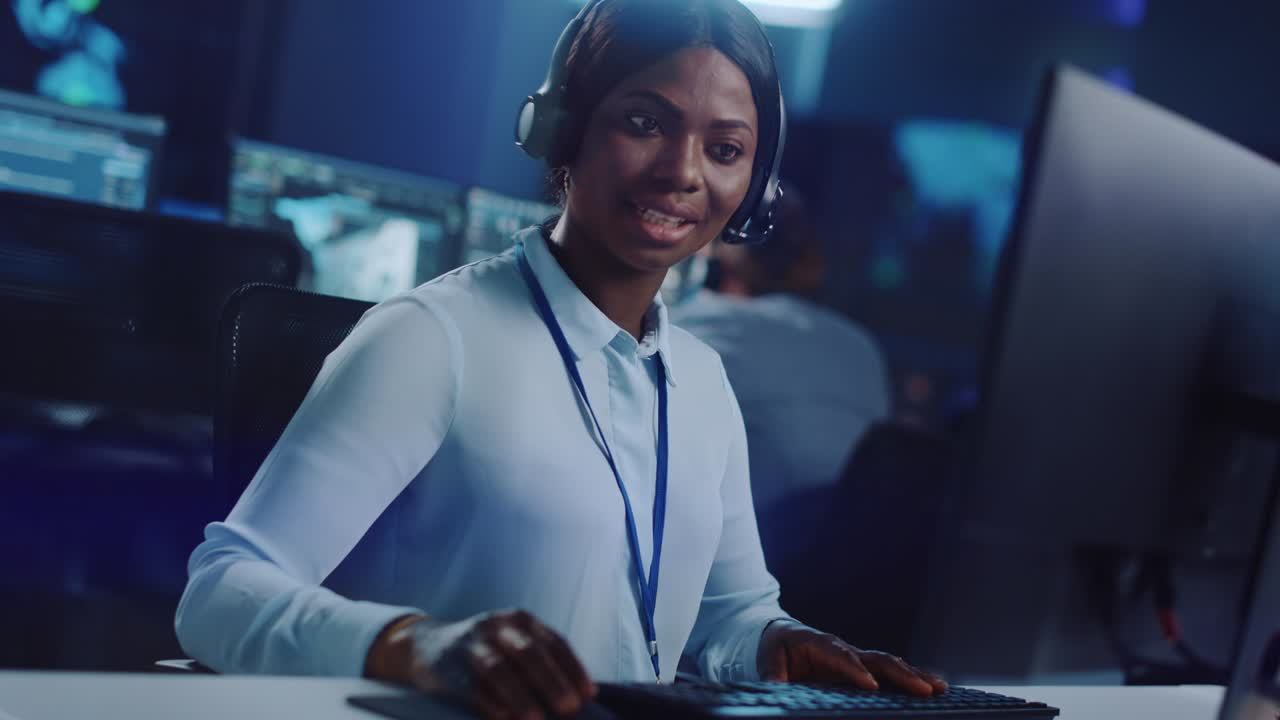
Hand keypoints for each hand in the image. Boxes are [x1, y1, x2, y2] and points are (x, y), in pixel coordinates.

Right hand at [368, 609, 595, 719]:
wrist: (426, 647)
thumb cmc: (486, 653)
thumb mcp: (513, 644)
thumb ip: (543, 662)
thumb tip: (581, 695)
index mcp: (520, 620)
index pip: (553, 642)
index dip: (573, 668)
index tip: (588, 695)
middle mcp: (496, 626)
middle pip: (529, 653)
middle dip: (552, 681)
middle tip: (569, 707)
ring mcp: (471, 645)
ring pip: (499, 670)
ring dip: (521, 696)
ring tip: (537, 719)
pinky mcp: (449, 667)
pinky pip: (472, 687)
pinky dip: (491, 703)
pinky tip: (505, 718)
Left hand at [757, 620, 947, 696]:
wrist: (783, 637)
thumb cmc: (777, 649)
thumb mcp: (768, 660)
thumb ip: (772, 675)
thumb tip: (776, 689)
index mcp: (819, 644)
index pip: (839, 655)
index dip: (854, 670)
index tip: (870, 685)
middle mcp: (844, 649)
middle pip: (875, 659)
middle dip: (899, 674)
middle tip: (923, 689)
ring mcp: (857, 659)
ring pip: (889, 665)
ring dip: (914, 676)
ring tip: (939, 688)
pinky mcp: (863, 670)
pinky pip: (890, 674)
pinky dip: (912, 679)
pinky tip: (933, 689)